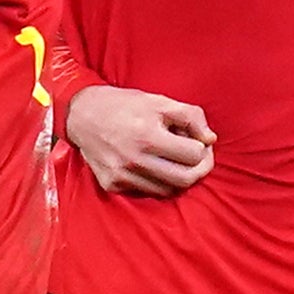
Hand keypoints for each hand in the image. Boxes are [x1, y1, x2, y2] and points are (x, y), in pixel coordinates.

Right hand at [63, 85, 215, 197]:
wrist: (83, 114)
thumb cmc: (126, 105)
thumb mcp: (160, 101)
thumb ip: (191, 117)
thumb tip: (210, 140)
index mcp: (148, 136)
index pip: (194, 155)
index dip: (203, 148)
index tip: (200, 142)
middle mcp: (134, 160)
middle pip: (185, 180)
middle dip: (199, 170)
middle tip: (198, 158)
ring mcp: (122, 175)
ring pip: (167, 190)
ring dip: (178, 177)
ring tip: (173, 159)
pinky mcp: (112, 185)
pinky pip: (146, 192)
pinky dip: (156, 181)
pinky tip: (153, 164)